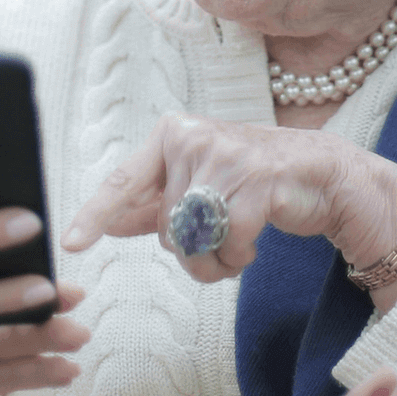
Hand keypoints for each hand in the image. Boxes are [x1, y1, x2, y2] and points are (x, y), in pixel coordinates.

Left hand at [62, 115, 396, 299]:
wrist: (326, 174)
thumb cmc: (256, 181)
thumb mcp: (201, 186)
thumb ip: (154, 203)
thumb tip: (107, 221)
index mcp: (172, 135)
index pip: (124, 181)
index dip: (95, 214)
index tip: (70, 242)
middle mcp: (193, 139)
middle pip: (165, 228)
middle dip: (191, 250)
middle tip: (220, 237)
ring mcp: (226, 157)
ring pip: (193, 241)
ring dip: (216, 260)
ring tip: (239, 241)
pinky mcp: (258, 181)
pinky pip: (228, 245)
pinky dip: (239, 258)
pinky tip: (256, 241)